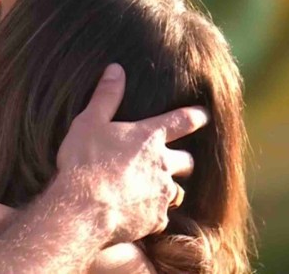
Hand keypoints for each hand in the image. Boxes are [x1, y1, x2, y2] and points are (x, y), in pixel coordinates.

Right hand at [55, 64, 207, 243]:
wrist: (84, 209)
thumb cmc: (85, 161)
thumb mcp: (89, 122)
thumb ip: (106, 96)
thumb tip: (116, 69)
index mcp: (149, 137)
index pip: (182, 121)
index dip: (195, 116)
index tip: (204, 115)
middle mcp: (162, 164)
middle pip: (187, 160)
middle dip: (183, 159)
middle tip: (175, 160)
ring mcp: (162, 194)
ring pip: (177, 190)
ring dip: (168, 188)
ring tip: (152, 190)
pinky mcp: (156, 219)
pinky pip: (161, 215)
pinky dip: (153, 212)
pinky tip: (137, 212)